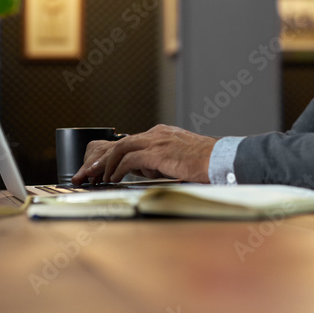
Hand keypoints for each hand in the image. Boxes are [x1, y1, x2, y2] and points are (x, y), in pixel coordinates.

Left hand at [71, 124, 216, 184]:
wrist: (220, 159)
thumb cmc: (206, 161)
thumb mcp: (180, 156)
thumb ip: (162, 160)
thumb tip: (148, 170)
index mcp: (163, 133)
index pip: (133, 142)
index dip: (117, 155)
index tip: (107, 167)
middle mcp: (158, 134)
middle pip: (122, 143)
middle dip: (104, 159)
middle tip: (93, 171)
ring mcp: (157, 142)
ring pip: (121, 149)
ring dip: (107, 164)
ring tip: (99, 176)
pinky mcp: (157, 153)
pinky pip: (129, 160)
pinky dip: (118, 170)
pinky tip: (113, 179)